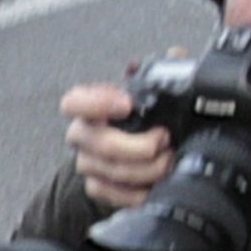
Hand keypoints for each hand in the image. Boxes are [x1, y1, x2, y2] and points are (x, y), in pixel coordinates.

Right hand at [60, 82, 173, 212]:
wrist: (125, 152)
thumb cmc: (134, 117)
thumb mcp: (144, 89)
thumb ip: (159, 70)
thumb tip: (176, 57)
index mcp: (87, 107)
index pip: (74, 103)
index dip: (98, 103)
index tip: (127, 104)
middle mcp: (82, 136)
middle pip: (101, 143)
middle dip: (137, 145)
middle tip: (163, 139)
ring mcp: (87, 163)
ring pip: (112, 171)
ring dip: (146, 169)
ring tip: (168, 160)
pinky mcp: (96, 188)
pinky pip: (114, 194)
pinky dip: (138, 192)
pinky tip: (155, 184)